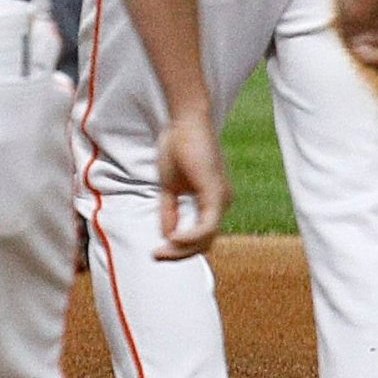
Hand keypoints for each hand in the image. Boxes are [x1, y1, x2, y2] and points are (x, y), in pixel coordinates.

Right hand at [154, 105, 230, 260]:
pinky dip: (191, 236)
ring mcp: (221, 199)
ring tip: (162, 251)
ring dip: (183, 249)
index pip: (200, 236)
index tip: (156, 252)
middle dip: (180, 254)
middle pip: (205, 242)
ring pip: (207, 238)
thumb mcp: (169, 186)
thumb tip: (167, 235)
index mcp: (212, 200)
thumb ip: (169, 210)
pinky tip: (173, 238)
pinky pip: (207, 226)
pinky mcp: (216, 194)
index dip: (179, 248)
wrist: (185, 121)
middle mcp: (221, 203)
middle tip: (156, 256)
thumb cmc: (177, 146)